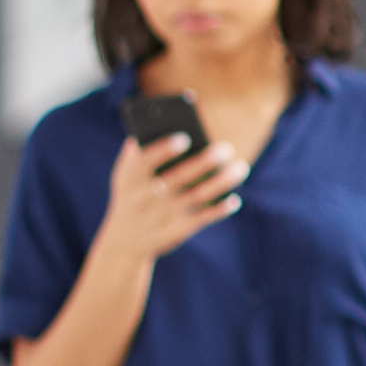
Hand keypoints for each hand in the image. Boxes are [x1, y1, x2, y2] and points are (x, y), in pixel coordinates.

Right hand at [92, 126, 243, 266]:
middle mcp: (144, 197)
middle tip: (226, 148)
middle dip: (203, 162)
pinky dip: (219, 210)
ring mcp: (160, 216)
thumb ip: (138, 152)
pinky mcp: (176, 231)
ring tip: (241, 167)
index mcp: (129, 178)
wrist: (125, 240)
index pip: (145, 161)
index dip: (164, 150)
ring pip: (195, 197)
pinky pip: (201, 219)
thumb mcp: (125, 175)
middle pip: (178, 178)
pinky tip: (234, 199)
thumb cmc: (132, 195)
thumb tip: (165, 125)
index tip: (185, 138)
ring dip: (221, 183)